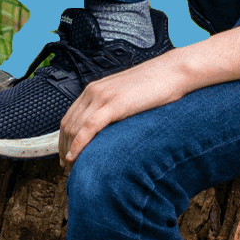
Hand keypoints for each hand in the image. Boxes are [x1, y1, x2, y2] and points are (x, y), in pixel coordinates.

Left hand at [58, 50, 190, 166]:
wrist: (174, 71)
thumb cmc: (157, 83)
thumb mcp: (128, 94)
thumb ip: (114, 105)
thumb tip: (110, 125)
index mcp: (96, 88)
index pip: (69, 117)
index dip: (64, 139)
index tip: (67, 156)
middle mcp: (94, 91)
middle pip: (68, 125)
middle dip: (64, 149)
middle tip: (68, 169)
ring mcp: (103, 97)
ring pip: (75, 128)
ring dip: (69, 151)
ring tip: (73, 169)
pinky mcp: (114, 105)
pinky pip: (88, 128)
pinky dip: (78, 145)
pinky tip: (76, 158)